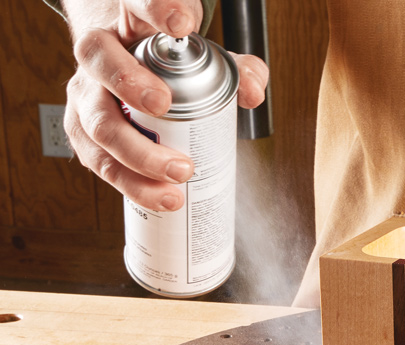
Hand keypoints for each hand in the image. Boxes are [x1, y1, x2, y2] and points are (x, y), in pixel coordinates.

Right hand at [62, 0, 267, 211]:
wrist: (123, 67)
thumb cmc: (166, 62)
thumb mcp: (204, 56)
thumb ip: (238, 69)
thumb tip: (252, 93)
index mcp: (130, 21)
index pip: (138, 2)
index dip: (158, 9)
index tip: (183, 25)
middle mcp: (98, 52)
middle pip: (100, 60)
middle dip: (131, 84)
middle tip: (165, 105)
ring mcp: (86, 92)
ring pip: (96, 121)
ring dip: (136, 153)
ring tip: (178, 174)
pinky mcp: (83, 131)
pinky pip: (99, 160)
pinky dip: (129, 183)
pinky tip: (159, 196)